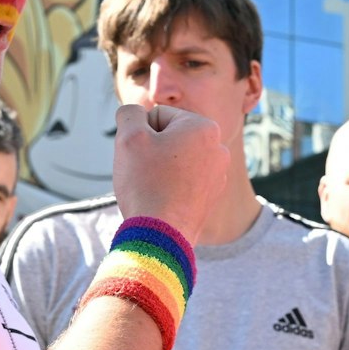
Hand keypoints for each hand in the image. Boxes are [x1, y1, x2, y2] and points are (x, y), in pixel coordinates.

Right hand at [112, 104, 227, 238]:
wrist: (160, 236)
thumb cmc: (146, 185)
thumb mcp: (129, 137)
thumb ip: (129, 113)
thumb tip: (134, 113)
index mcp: (205, 127)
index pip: (158, 117)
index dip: (140, 135)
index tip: (141, 156)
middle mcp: (219, 149)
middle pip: (169, 138)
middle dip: (152, 151)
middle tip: (145, 173)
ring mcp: (219, 174)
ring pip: (175, 160)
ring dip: (160, 169)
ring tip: (155, 188)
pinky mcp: (212, 196)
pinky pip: (184, 181)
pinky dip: (171, 187)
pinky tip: (163, 201)